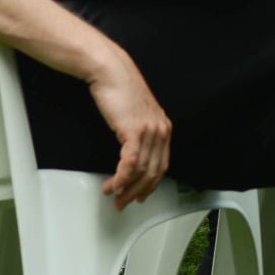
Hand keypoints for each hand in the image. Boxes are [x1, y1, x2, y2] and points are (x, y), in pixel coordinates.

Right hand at [85, 48, 171, 208]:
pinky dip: (120, 178)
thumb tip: (131, 156)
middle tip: (123, 202)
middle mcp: (160, 130)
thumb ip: (139, 134)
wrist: (111, 72)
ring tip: (113, 195)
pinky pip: (130, 163)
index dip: (151, 184)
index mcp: (163, 127)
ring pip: (141, 170)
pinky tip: (112, 185)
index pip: (162, 165)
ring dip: (125, 188)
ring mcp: (150, 130)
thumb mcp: (135, 116)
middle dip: (138, 191)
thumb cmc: (120, 91)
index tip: (140, 195)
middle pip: (153, 171)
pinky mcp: (135, 130)